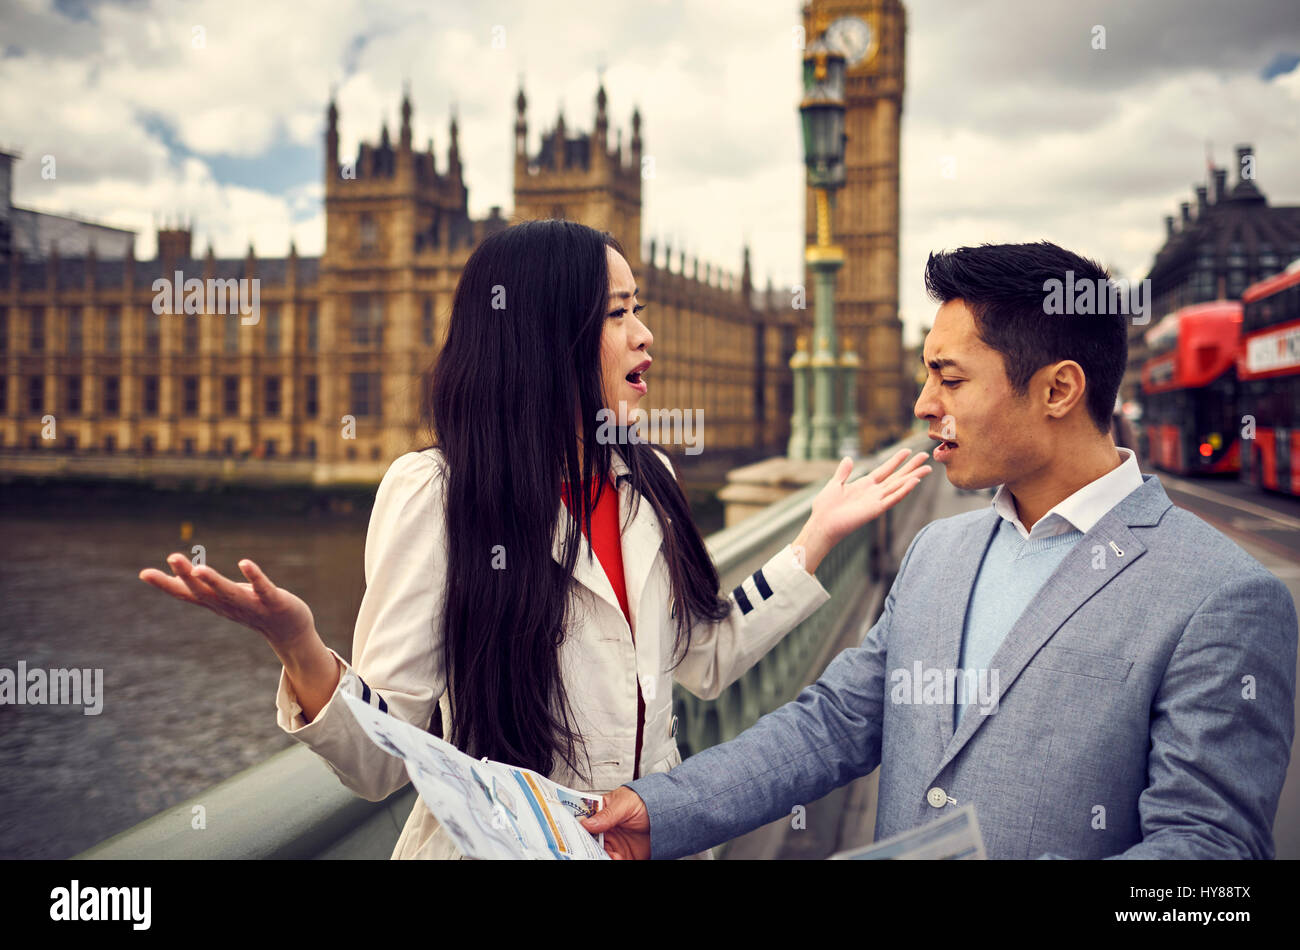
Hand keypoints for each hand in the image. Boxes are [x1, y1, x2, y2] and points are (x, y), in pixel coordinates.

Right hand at [139, 554, 315, 654]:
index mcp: (217, 603)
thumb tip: (177, 576)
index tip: (144, 573)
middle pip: (205, 592)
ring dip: (215, 581)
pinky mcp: (275, 602)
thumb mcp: (225, 598)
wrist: (289, 633)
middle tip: (172, 557)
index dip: (166, 585)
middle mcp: (230, 606)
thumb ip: (202, 589)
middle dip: (188, 576)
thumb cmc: (253, 609)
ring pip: (230, 593)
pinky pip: (264, 588)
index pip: (187, 594)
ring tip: (200, 568)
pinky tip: (244, 563)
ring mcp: (252, 605)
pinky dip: (254, 577)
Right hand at [580, 786, 650, 859]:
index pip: (583, 821)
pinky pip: (614, 861)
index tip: (576, 833)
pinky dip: (614, 861)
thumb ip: (607, 815)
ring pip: (600, 854)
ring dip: (600, 855)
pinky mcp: (624, 855)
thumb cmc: (645, 802)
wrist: (668, 814)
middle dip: (588, 846)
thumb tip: (587, 822)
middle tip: (590, 848)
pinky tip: (616, 858)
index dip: (578, 828)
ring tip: (610, 853)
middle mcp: (605, 830)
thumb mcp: (624, 804)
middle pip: (589, 841)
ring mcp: (614, 843)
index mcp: (601, 813)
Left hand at [793, 449, 931, 572]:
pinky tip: (914, 482)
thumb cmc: (826, 506)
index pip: (885, 470)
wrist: (822, 522)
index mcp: (865, 485)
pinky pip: (892, 498)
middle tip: (926, 456)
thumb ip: (844, 472)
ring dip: (913, 478)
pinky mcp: (876, 510)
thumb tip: (848, 458)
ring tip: (927, 469)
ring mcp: (876, 501)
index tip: (908, 451)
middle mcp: (874, 492)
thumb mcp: (835, 484)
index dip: (896, 460)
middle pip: (897, 477)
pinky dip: (903, 490)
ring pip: (899, 487)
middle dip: (911, 467)